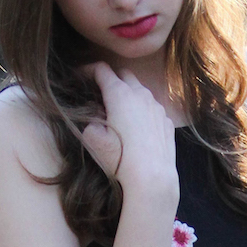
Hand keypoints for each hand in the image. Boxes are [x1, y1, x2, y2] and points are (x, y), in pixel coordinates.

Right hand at [79, 62, 177, 193]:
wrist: (153, 177)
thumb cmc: (120, 158)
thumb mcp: (93, 139)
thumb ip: (89, 121)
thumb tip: (95, 116)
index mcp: (119, 94)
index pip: (101, 70)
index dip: (88, 69)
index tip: (80, 76)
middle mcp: (141, 94)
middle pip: (123, 74)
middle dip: (110, 78)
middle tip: (99, 91)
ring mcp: (157, 107)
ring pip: (140, 90)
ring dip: (128, 93)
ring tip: (118, 110)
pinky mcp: (167, 121)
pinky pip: (152, 107)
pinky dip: (142, 109)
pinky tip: (137, 126)